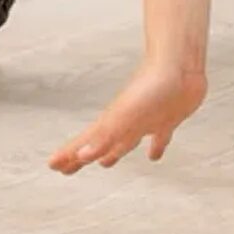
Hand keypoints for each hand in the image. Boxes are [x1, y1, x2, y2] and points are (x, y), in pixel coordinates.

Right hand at [50, 60, 208, 173]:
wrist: (180, 64)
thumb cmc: (151, 85)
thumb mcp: (125, 115)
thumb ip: (106, 136)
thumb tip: (82, 156)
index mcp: (112, 122)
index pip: (85, 143)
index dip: (69, 155)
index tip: (53, 166)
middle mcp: (125, 122)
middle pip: (99, 144)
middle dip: (83, 157)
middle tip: (67, 169)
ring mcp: (145, 120)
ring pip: (124, 142)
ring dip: (114, 153)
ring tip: (105, 163)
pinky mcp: (167, 119)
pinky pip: (158, 138)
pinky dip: (155, 148)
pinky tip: (154, 155)